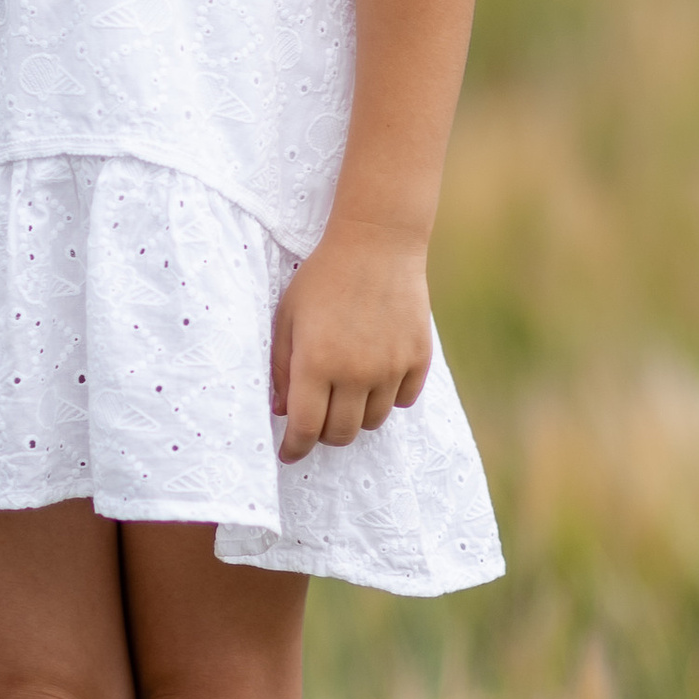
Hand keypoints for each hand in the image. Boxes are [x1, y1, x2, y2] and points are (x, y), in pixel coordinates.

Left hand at [270, 224, 432, 462]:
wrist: (377, 244)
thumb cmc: (323, 279)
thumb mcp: (288, 317)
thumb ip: (281, 368)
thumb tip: (283, 412)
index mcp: (317, 363)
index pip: (306, 429)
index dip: (294, 448)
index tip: (288, 454)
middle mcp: (356, 372)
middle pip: (342, 434)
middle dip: (324, 435)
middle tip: (316, 421)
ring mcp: (391, 367)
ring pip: (373, 422)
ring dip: (356, 417)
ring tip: (346, 394)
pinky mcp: (418, 358)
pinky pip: (403, 400)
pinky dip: (388, 398)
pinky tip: (376, 378)